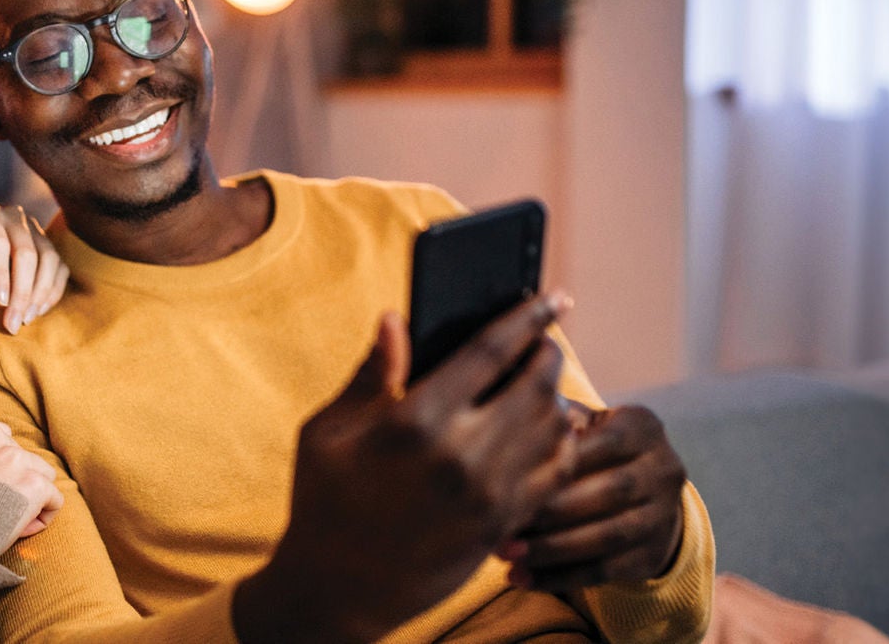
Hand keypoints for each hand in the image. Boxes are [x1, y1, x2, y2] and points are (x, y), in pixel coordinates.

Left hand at [0, 200, 66, 333]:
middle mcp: (14, 218)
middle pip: (26, 252)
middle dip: (22, 291)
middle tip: (13, 323)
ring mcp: (36, 230)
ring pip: (48, 258)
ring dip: (40, 292)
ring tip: (26, 319)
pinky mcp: (48, 244)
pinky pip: (59, 266)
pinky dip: (53, 290)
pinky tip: (39, 311)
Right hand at [0, 417, 63, 539]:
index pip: (2, 436)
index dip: (0, 464)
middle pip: (23, 455)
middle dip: (16, 480)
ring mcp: (15, 458)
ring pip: (43, 474)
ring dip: (32, 494)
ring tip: (9, 518)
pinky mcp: (34, 483)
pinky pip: (55, 499)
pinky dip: (45, 515)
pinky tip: (24, 528)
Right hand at [235, 294, 577, 643]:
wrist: (337, 590)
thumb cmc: (325, 501)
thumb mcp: (328, 432)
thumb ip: (372, 374)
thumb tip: (395, 318)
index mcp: (415, 420)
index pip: (491, 351)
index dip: (528, 317)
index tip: (554, 298)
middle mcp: (460, 454)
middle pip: (535, 385)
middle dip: (548, 354)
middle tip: (547, 342)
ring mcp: (487, 494)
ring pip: (553, 427)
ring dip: (557, 397)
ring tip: (546, 384)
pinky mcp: (501, 525)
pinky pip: (554, 474)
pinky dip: (563, 445)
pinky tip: (554, 432)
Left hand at [500, 404, 688, 591]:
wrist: (647, 495)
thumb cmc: (596, 451)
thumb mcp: (587, 426)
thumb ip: (559, 424)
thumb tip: (523, 433)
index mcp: (642, 427)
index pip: (599, 444)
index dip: (555, 464)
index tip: (511, 481)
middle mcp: (663, 469)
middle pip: (606, 493)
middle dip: (549, 513)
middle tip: (502, 526)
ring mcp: (663, 516)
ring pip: (605, 537)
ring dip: (551, 550)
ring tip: (508, 556)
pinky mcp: (653, 554)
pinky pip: (605, 571)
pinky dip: (560, 578)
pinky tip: (524, 579)